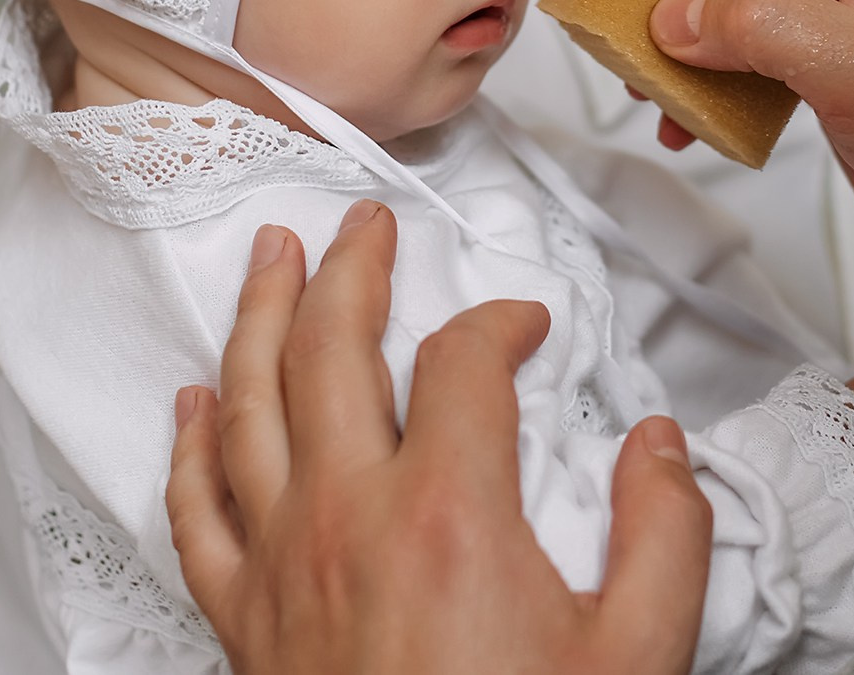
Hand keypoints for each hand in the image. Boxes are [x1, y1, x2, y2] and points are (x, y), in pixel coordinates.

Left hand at [167, 203, 713, 674]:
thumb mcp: (637, 657)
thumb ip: (664, 534)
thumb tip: (656, 444)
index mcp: (450, 512)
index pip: (464, 362)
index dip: (502, 322)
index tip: (528, 325)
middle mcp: (348, 518)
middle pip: (332, 350)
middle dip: (350, 269)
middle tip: (366, 223)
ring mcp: (281, 566)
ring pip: (249, 404)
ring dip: (261, 317)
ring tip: (273, 257)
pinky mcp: (242, 620)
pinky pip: (194, 510)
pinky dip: (188, 444)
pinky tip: (193, 400)